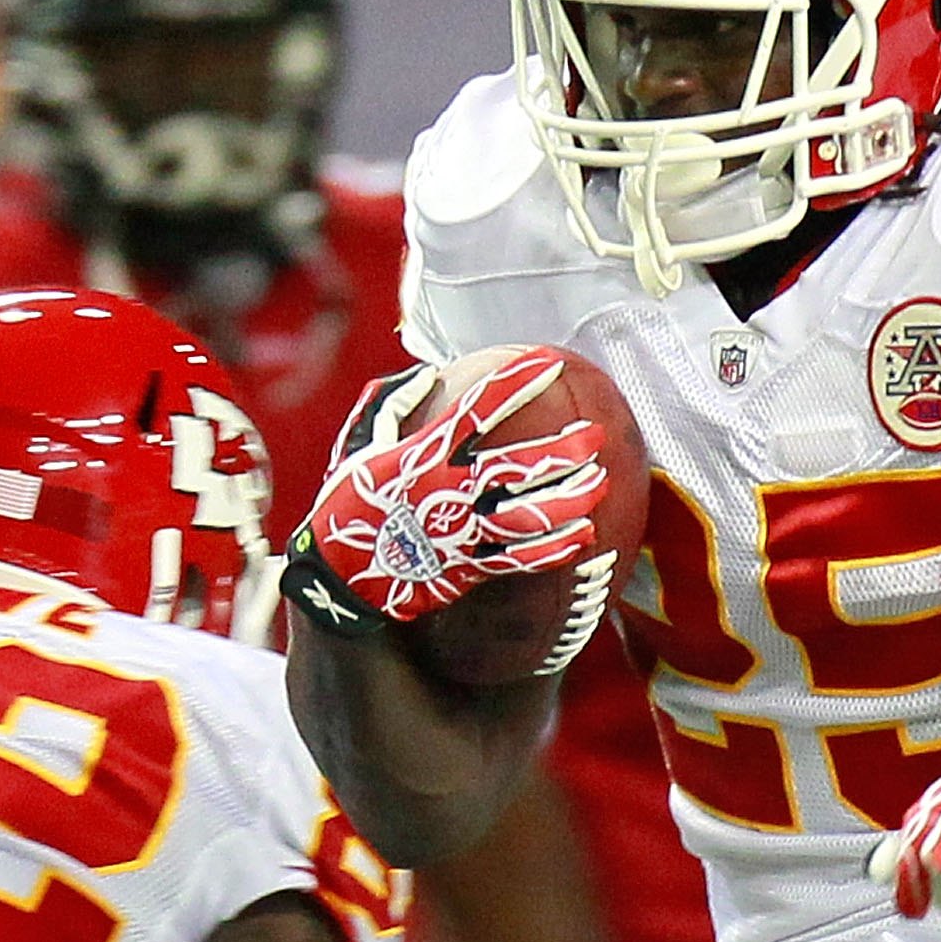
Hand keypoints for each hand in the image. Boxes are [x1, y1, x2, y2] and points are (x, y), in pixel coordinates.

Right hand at [291, 354, 607, 629]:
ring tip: (601, 483)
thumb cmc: (349, 504)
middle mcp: (446, 491)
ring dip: (568, 500)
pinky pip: (518, 561)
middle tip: (595, 436)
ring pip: (525, 516)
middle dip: (560, 450)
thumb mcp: (359, 445)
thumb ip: (393, 404)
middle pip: (515, 467)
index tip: (550, 363)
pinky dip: (553, 550)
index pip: (478, 409)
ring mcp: (459, 533)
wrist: (339, 578)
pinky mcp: (466, 570)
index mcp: (422, 454)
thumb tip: (429, 373)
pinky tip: (584, 536)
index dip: (517, 383)